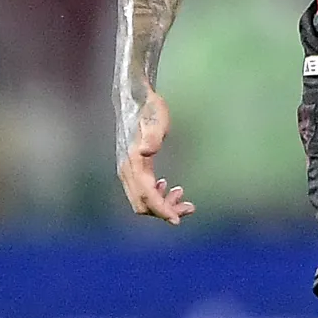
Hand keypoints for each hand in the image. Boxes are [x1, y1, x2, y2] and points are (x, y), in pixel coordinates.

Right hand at [116, 88, 192, 222]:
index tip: (177, 220)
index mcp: (133, 162)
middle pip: (143, 203)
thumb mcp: (156, 118)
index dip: (161, 209)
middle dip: (165, 211)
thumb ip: (152, 136)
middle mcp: (127, 170)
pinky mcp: (133, 168)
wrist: (136, 97)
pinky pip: (142, 191)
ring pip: (142, 200)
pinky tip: (170, 188)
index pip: (146, 195)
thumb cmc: (149, 108)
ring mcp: (128, 170)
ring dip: (162, 205)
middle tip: (189, 207)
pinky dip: (157, 196)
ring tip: (184, 198)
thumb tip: (146, 151)